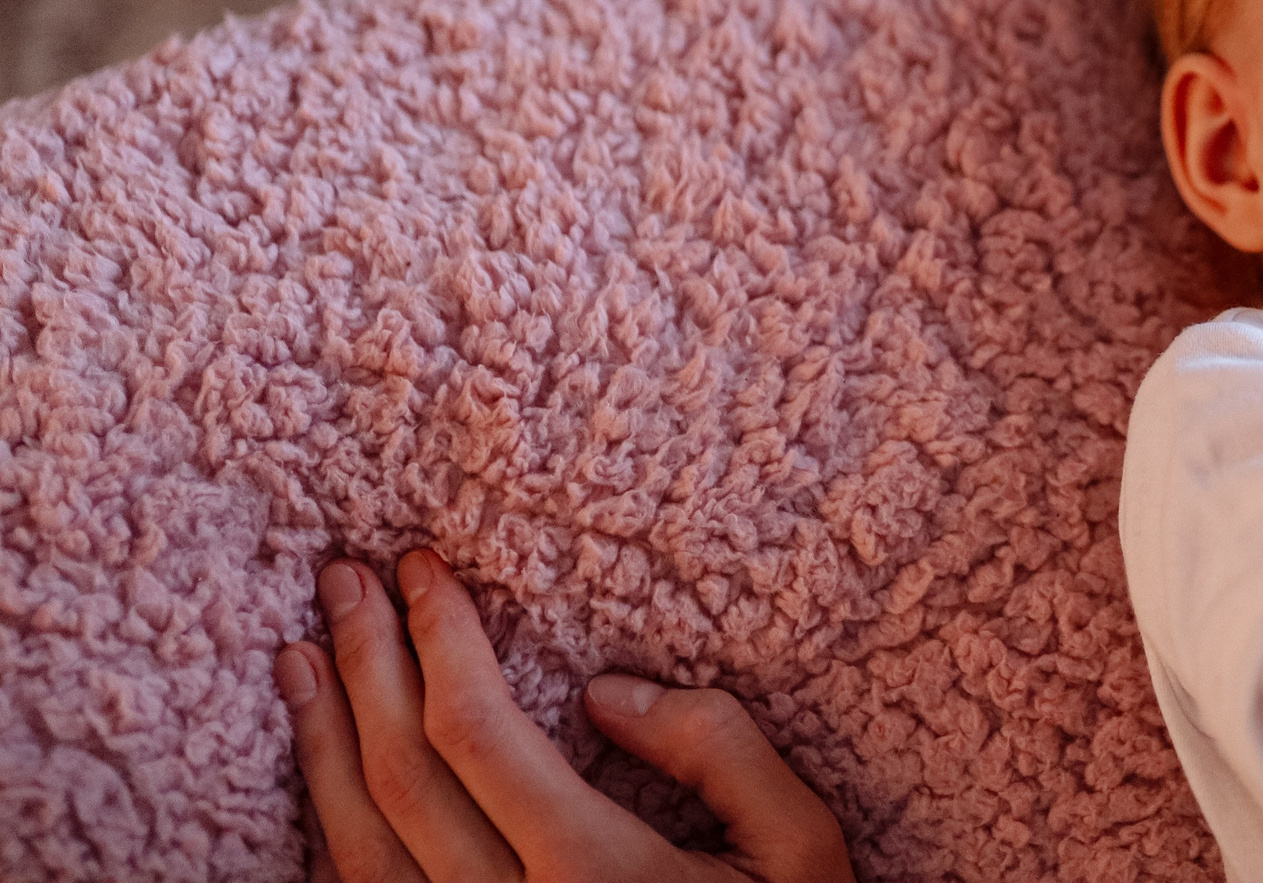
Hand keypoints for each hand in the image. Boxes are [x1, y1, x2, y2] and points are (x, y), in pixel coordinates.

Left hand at [273, 549, 855, 882]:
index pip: (477, 735)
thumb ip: (720, 753)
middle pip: (401, 778)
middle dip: (365, 666)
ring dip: (321, 744)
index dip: (438, 642)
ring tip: (301, 660)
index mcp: (595, 876)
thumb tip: (607, 693)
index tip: (423, 571)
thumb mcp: (800, 847)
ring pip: (358, 849)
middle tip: (344, 581)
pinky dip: (330, 832)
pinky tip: (325, 772)